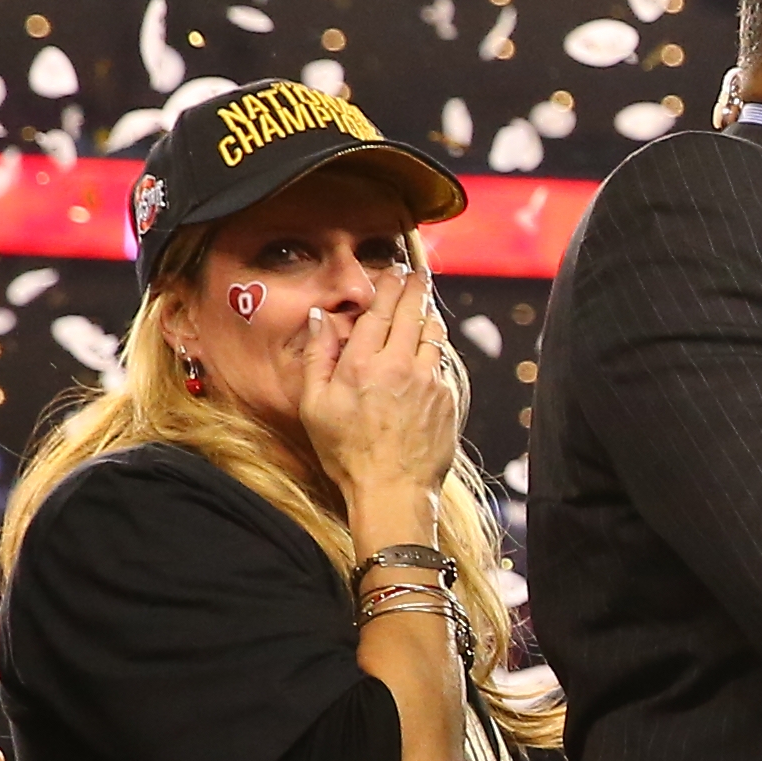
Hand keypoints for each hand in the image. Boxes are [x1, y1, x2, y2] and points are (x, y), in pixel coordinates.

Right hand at [290, 271, 466, 508]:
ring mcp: (428, 380)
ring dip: (429, 313)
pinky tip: (431, 344)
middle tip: (416, 272)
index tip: (393, 270)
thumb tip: (320, 318)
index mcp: (362, 363)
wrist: (393, 489)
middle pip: (411, 313)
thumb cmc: (347, 453)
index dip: (387, 286)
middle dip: (414, 287)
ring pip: (433, 333)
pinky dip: (436, 347)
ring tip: (426, 301)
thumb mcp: (314, 405)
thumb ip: (318, 356)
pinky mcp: (447, 397)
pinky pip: (441, 362)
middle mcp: (398, 365)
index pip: (378, 311)